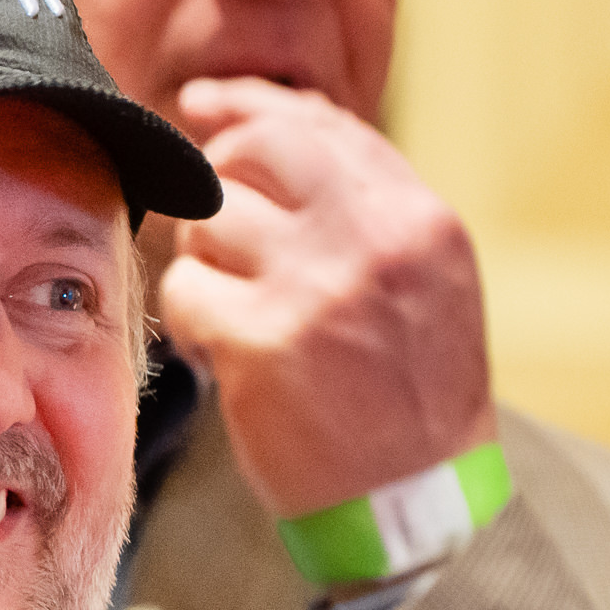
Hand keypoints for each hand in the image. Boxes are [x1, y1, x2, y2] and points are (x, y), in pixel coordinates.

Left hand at [154, 77, 494, 524]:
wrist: (414, 504)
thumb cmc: (409, 398)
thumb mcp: (424, 286)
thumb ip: (365, 213)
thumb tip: (282, 133)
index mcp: (419, 220)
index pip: (324, 126)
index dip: (255, 106)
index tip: (209, 106)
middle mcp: (374, 240)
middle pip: (259, 150)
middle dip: (216, 173)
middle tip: (207, 217)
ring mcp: (316, 288)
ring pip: (210, 218)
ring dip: (203, 258)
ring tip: (233, 305)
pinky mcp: (261, 341)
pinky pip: (185, 289)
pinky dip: (191, 319)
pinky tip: (221, 352)